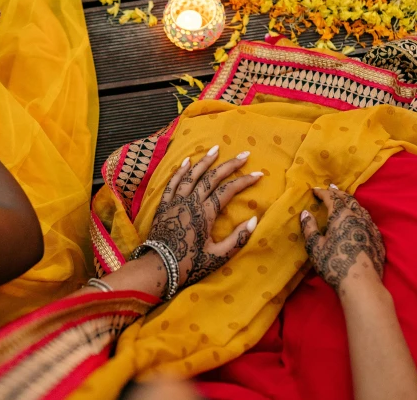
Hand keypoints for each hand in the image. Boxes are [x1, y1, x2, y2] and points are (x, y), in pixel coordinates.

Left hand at [150, 147, 262, 288]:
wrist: (157, 268)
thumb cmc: (189, 264)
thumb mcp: (217, 256)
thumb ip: (237, 238)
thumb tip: (254, 220)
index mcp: (205, 213)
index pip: (228, 191)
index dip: (244, 181)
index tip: (258, 174)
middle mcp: (191, 202)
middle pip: (212, 178)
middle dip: (229, 165)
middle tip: (243, 154)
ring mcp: (176, 202)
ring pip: (192, 175)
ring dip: (205, 161)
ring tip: (216, 149)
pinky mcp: (164, 205)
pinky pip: (173, 183)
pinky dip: (180, 171)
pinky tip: (187, 162)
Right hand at [300, 185, 384, 294]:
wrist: (361, 283)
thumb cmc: (334, 263)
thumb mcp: (315, 247)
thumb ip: (310, 228)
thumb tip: (305, 213)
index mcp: (341, 215)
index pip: (331, 198)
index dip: (322, 192)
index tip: (315, 190)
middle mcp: (358, 217)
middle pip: (348, 200)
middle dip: (338, 193)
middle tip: (331, 188)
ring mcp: (370, 227)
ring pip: (360, 208)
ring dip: (351, 202)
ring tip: (345, 200)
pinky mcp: (377, 239)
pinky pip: (368, 220)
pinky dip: (360, 214)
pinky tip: (358, 219)